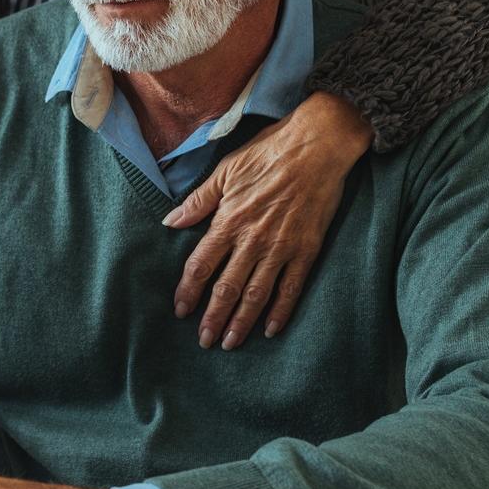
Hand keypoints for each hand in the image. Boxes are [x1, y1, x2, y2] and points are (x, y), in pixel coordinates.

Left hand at [164, 91, 371, 350]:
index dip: (189, 291)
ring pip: (257, 294)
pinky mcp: (307, 249)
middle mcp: (252, 239)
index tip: (181, 310)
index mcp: (229, 220)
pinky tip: (270, 329)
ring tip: (230, 343)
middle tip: (204, 341)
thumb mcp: (226, 170)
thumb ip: (198, 201)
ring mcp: (281, 247)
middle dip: (213, 317)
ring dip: (242, 321)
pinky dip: (280, 311)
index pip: (201, 265)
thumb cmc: (269, 153)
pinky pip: (292, 288)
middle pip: (227, 287)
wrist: (317, 146)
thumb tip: (170, 222)